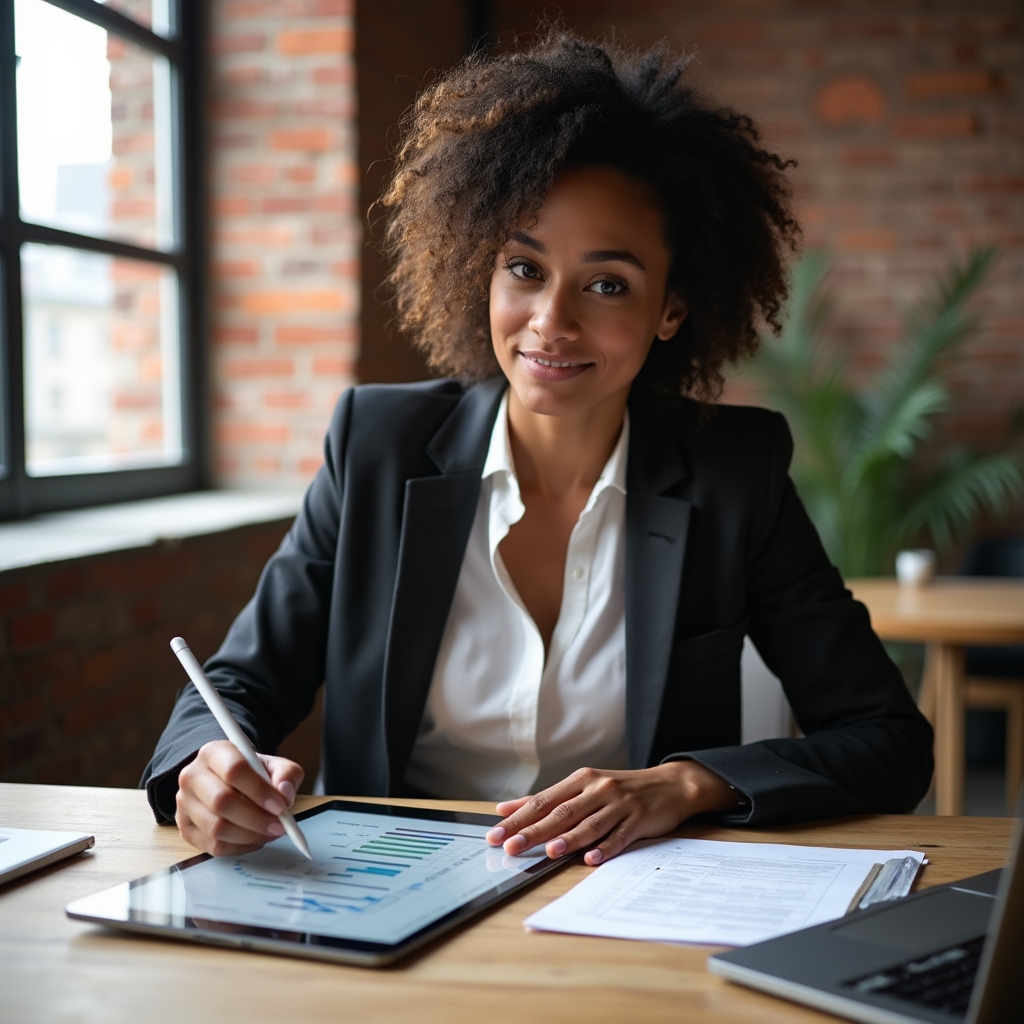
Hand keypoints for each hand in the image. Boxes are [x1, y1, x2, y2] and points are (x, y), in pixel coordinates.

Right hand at [175, 740, 304, 856]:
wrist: (227, 781)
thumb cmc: (251, 773)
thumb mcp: (273, 765)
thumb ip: (286, 774)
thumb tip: (285, 792)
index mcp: (213, 752)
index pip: (234, 770)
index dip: (259, 790)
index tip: (280, 805)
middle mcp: (192, 776)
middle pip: (221, 801)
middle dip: (255, 818)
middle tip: (279, 826)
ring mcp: (185, 804)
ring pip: (216, 828)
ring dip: (249, 835)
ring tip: (270, 832)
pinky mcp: (185, 828)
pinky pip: (213, 846)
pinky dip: (240, 847)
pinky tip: (255, 839)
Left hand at [485, 761, 739, 865]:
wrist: (669, 784)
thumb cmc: (620, 789)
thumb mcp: (584, 787)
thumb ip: (547, 799)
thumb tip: (506, 808)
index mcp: (580, 780)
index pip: (543, 801)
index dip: (518, 818)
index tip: (496, 833)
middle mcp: (597, 789)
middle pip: (562, 812)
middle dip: (534, 831)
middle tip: (511, 846)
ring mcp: (619, 803)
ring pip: (590, 823)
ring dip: (569, 838)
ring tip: (551, 851)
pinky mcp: (639, 819)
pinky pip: (620, 836)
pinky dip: (606, 847)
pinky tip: (593, 858)